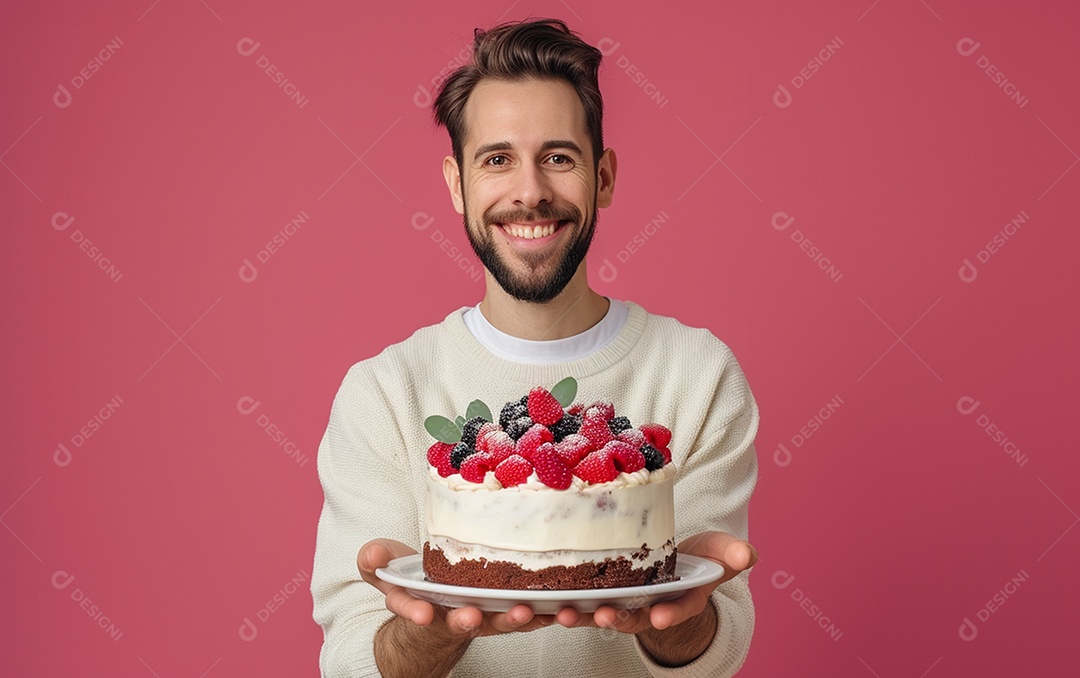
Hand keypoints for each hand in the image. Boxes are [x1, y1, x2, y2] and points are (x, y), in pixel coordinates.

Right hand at [358, 538, 556, 636]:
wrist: (437, 606)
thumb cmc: (413, 583)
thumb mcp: (385, 569)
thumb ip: (376, 561)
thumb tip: (373, 553)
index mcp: (418, 605)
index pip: (411, 609)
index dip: (414, 612)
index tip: (421, 614)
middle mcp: (449, 614)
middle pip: (459, 621)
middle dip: (466, 620)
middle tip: (471, 616)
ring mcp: (480, 615)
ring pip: (496, 621)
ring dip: (511, 618)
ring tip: (524, 611)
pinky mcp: (506, 610)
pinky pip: (526, 616)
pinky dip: (542, 614)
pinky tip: (558, 608)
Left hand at [554, 531, 757, 633]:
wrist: (676, 562)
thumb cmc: (701, 557)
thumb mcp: (720, 552)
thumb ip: (733, 554)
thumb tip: (748, 554)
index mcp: (681, 598)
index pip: (677, 609)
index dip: (670, 615)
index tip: (660, 615)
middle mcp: (651, 606)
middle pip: (632, 617)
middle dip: (616, 619)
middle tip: (602, 616)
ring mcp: (624, 602)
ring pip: (600, 612)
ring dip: (581, 615)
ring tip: (563, 613)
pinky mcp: (600, 593)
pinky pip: (580, 600)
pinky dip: (563, 601)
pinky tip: (542, 598)